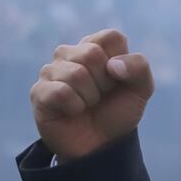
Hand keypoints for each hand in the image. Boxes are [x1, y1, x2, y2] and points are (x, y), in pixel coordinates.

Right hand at [30, 28, 154, 161]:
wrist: (102, 144)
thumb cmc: (118, 111)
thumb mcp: (141, 89)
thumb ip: (139, 67)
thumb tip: (112, 65)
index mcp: (95, 46)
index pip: (111, 37)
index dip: (121, 63)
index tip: (118, 80)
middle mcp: (70, 53)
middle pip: (92, 53)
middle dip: (105, 82)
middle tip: (101, 95)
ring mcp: (51, 71)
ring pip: (76, 73)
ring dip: (91, 97)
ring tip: (87, 104)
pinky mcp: (39, 91)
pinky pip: (61, 92)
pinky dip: (75, 106)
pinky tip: (73, 111)